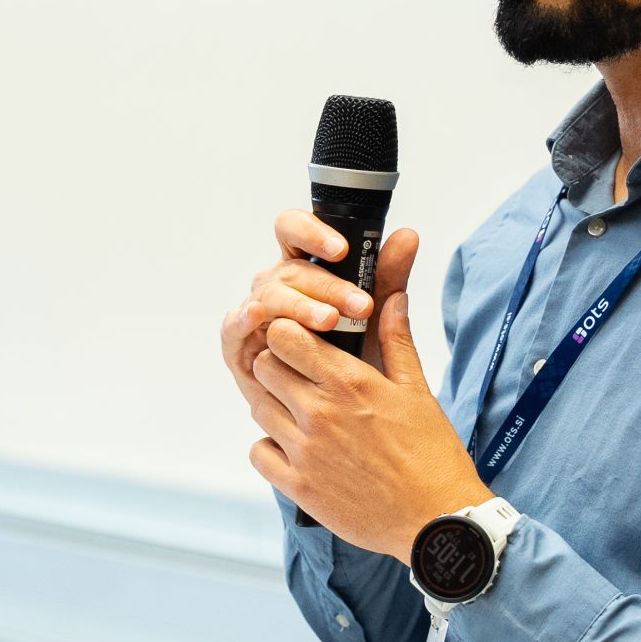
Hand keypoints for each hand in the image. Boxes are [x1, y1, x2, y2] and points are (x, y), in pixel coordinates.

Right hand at [221, 209, 420, 389]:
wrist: (345, 410)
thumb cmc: (354, 356)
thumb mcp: (375, 316)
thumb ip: (387, 275)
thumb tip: (407, 236)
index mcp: (303, 267)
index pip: (295, 231)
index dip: (312, 233)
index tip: (342, 249)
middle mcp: (276, 285)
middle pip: (290, 270)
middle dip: (327, 286)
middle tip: (361, 305)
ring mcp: (256, 314)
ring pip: (269, 297)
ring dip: (300, 306)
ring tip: (330, 321)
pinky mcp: (239, 346)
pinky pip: (233, 328)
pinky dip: (242, 320)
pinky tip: (258, 316)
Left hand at [243, 290, 490, 559]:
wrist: (437, 519)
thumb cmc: (433, 455)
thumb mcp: (418, 391)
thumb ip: (397, 340)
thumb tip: (392, 297)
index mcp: (350, 382)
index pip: (285, 336)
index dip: (289, 333)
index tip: (301, 340)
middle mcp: (320, 412)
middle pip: (264, 366)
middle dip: (278, 364)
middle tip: (300, 375)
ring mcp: (305, 451)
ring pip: (258, 407)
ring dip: (275, 404)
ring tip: (302, 412)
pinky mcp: (299, 487)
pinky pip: (258, 453)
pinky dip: (270, 447)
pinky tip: (295, 447)